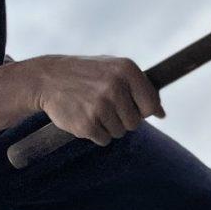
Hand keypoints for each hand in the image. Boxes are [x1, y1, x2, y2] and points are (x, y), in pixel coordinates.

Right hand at [30, 54, 163, 143]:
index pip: (151, 105)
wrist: (48, 79)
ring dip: (108, 126)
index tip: (128, 105)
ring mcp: (101, 106)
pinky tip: (84, 116)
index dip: (141, 110)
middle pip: (135, 123)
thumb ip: (140, 88)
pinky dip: (95, 133)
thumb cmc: (87, 74)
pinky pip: (104, 140)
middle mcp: (115, 86)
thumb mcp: (114, 69)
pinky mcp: (87, 124)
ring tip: (92, 108)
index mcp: (126, 70)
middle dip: (122, 119)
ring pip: (119, 132)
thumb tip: (162, 114)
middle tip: (104, 105)